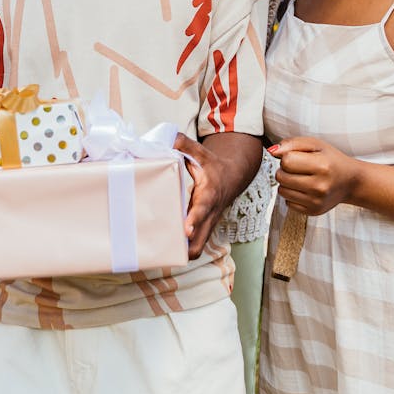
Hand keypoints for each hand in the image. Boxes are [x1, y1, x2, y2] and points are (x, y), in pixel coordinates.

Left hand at [175, 133, 253, 258]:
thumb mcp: (201, 152)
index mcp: (209, 194)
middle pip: (201, 240)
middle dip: (187, 248)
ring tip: (161, 254)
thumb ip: (184, 144)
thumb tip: (167, 139)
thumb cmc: (212, 165)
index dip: (194, 219)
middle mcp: (210, 214)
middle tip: (167, 250)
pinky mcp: (204, 230)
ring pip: (199, 248)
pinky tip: (165, 250)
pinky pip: (196, 246)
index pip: (202, 209)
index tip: (186, 229)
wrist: (231, 177)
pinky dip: (183, 251)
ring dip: (183, 253)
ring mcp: (208, 224)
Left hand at [268, 136, 360, 215]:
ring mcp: (317, 201)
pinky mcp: (313, 211)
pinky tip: (304, 189)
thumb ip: (292, 143)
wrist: (351, 182)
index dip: (288, 157)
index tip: (298, 158)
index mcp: (322, 166)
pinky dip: (292, 195)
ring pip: (282, 191)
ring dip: (287, 183)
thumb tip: (272, 151)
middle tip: (298, 168)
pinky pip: (288, 203)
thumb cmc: (331, 160)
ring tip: (301, 178)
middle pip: (281, 177)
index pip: (286, 161)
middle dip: (285, 170)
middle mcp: (320, 186)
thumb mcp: (315, 144)